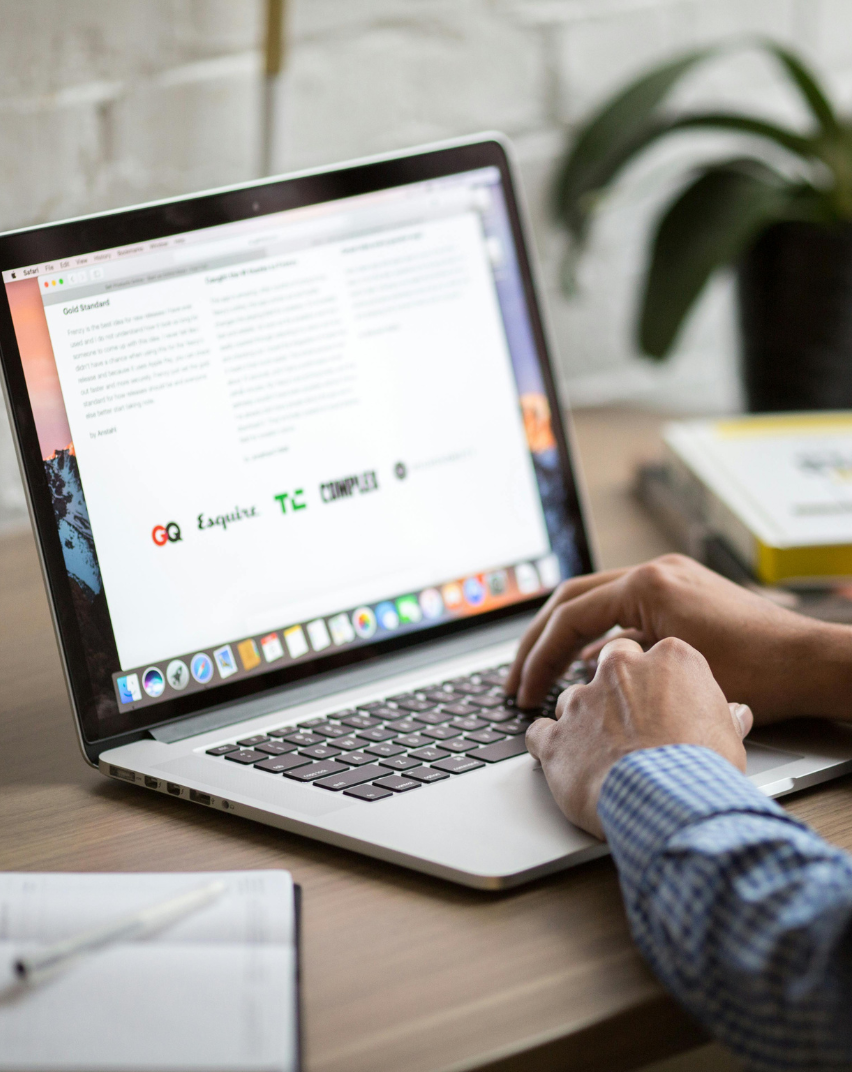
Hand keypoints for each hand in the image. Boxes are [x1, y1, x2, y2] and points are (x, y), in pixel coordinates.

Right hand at [506, 554, 851, 723]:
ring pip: (595, 603)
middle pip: (572, 600)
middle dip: (538, 642)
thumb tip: (579, 675)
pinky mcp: (681, 595)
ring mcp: (670, 579)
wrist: (813, 663)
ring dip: (565, 639)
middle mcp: (656, 572)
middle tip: (516, 680)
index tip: (523, 691)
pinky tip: (590, 670)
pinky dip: (599, 639)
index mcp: (648, 584)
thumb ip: (618, 664)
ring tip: (543, 676)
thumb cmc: (759, 671)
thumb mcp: (673, 670)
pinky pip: (623, 612)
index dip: (538, 657)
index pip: (569, 616)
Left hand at [525, 636, 753, 837]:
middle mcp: (620, 670)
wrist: (668, 801)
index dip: (659, 682)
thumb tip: (736, 715)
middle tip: (630, 720)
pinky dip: (548, 745)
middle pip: (610, 664)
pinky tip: (563, 762)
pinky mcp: (555, 735)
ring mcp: (582, 700)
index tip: (663, 702)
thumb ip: (724, 717)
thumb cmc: (703, 769)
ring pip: (572, 698)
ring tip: (601, 752)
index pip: (657, 655)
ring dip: (582, 720)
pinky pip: (540, 732)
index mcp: (669, 660)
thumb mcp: (729, 738)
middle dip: (615, 687)